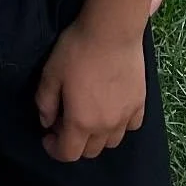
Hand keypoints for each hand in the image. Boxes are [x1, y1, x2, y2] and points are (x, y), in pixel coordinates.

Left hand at [35, 19, 145, 161]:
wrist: (112, 31)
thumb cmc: (77, 51)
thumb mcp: (51, 73)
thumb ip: (45, 101)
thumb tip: (46, 122)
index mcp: (81, 122)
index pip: (68, 154)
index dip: (54, 149)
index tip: (47, 135)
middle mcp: (106, 126)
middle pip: (90, 151)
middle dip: (74, 142)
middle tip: (64, 119)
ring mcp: (126, 117)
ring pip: (111, 142)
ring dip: (96, 137)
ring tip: (88, 115)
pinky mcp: (140, 104)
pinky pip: (131, 127)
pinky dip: (119, 126)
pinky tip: (112, 109)